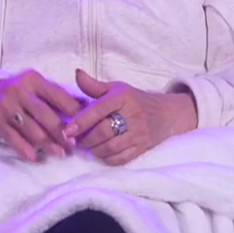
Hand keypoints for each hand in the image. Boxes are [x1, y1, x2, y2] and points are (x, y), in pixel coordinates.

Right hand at [0, 71, 83, 162]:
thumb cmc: (18, 94)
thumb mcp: (35, 87)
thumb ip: (56, 96)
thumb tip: (85, 105)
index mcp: (33, 80)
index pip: (57, 95)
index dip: (73, 111)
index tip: (86, 125)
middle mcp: (19, 92)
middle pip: (45, 115)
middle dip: (61, 132)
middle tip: (74, 145)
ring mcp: (6, 107)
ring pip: (31, 129)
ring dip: (47, 144)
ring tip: (59, 154)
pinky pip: (14, 139)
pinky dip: (25, 150)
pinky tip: (35, 158)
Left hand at [62, 69, 197, 166]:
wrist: (166, 114)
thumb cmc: (135, 99)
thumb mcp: (117, 88)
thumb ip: (94, 86)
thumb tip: (77, 73)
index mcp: (123, 97)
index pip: (99, 110)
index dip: (81, 121)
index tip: (67, 130)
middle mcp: (132, 115)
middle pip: (103, 132)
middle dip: (85, 139)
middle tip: (75, 140)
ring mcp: (138, 134)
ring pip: (110, 148)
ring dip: (94, 150)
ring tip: (86, 147)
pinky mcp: (142, 148)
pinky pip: (120, 159)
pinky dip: (106, 158)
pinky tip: (100, 153)